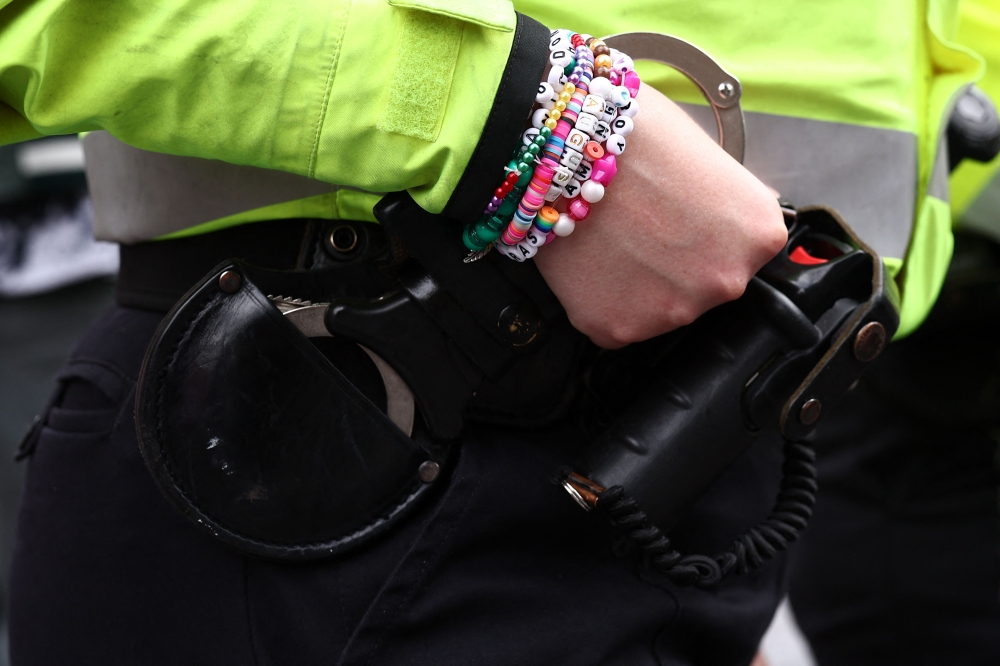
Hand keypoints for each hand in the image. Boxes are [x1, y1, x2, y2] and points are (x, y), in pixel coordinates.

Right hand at [535, 84, 786, 348]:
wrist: (563, 147)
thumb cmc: (633, 135)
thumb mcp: (708, 155)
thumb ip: (727, 204)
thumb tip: (726, 227)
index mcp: (758, 235)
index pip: (744, 249)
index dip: (707, 228)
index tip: (683, 212)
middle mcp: (726, 282)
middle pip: (703, 285)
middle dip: (677, 261)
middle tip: (642, 224)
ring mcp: (671, 311)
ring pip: (658, 308)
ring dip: (638, 283)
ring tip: (612, 238)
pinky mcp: (617, 328)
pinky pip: (613, 322)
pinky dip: (601, 298)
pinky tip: (592, 258)